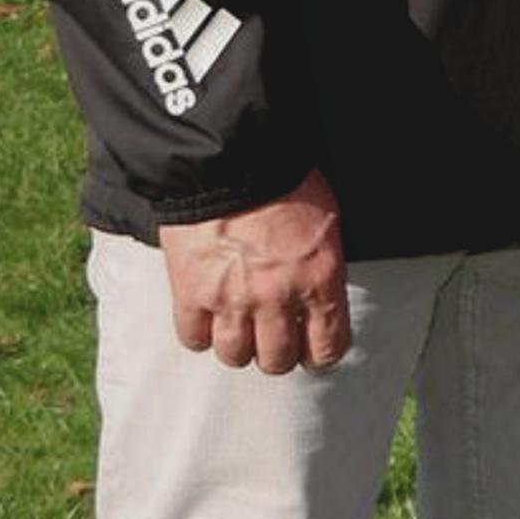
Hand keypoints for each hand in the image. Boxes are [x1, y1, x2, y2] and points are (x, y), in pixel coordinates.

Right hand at [162, 172, 349, 372]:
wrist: (231, 158)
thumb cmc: (284, 180)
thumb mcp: (328, 222)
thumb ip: (324, 265)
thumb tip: (322, 293)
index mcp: (320, 279)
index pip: (328, 347)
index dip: (322, 354)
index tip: (315, 351)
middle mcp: (278, 297)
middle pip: (278, 360)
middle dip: (279, 354)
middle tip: (275, 340)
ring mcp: (231, 298)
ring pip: (235, 356)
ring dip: (240, 347)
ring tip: (240, 330)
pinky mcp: (190, 292)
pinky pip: (193, 338)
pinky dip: (200, 334)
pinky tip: (207, 320)